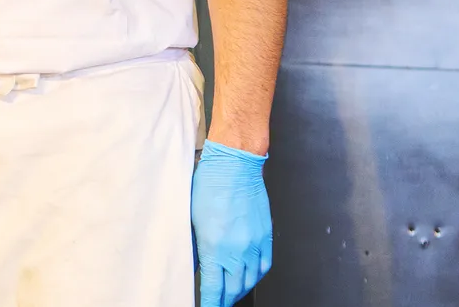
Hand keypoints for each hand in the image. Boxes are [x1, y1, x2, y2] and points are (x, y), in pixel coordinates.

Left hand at [192, 140, 271, 306]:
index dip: (210, 304)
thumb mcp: (192, 219)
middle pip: (233, 290)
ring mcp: (254, 245)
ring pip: (250, 281)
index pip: (213, 290)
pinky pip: (264, 266)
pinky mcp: (265, 237)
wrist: (235, 165)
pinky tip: (248, 276)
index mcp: (214, 248)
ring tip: (231, 292)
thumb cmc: (209, 185)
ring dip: (240, 290)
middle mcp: (237, 251)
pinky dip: (256, 275)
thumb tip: (198, 266)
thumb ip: (196, 247)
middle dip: (224, 300)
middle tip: (217, 301)